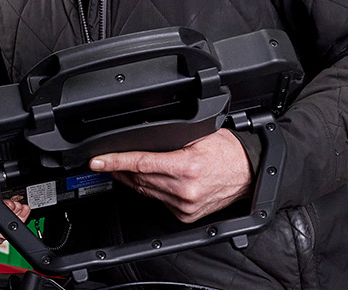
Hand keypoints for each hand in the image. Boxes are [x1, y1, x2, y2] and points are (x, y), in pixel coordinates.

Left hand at [89, 128, 251, 222]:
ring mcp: (184, 206)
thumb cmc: (228, 152)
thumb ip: (171, 137)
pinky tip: (148, 181)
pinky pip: (159, 201)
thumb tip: (144, 132)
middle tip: (106, 162)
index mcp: (186, 167)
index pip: (141, 163)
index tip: (98, 162)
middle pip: (139, 179)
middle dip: (119, 170)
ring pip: (146, 192)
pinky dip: (150, 191)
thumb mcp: (199, 135)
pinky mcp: (186, 216)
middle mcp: (184, 189)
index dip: (115, 162)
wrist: (249, 174)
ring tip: (121, 169)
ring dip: (131, 180)